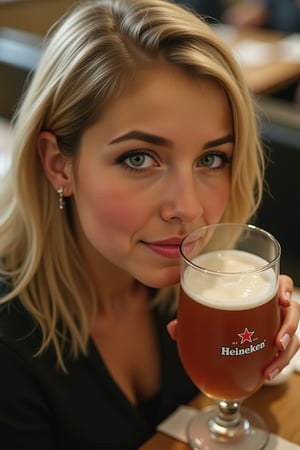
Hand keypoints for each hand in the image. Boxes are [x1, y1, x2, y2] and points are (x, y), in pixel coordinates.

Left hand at [167, 274, 299, 380]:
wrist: (221, 335)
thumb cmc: (216, 313)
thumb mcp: (202, 312)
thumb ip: (190, 318)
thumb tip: (173, 328)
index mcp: (257, 290)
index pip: (279, 281)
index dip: (284, 288)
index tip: (281, 299)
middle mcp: (272, 306)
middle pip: (292, 311)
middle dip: (288, 326)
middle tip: (277, 341)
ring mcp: (276, 325)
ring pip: (292, 335)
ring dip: (285, 352)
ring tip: (271, 367)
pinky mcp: (276, 344)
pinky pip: (284, 353)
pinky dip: (278, 364)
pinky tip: (266, 373)